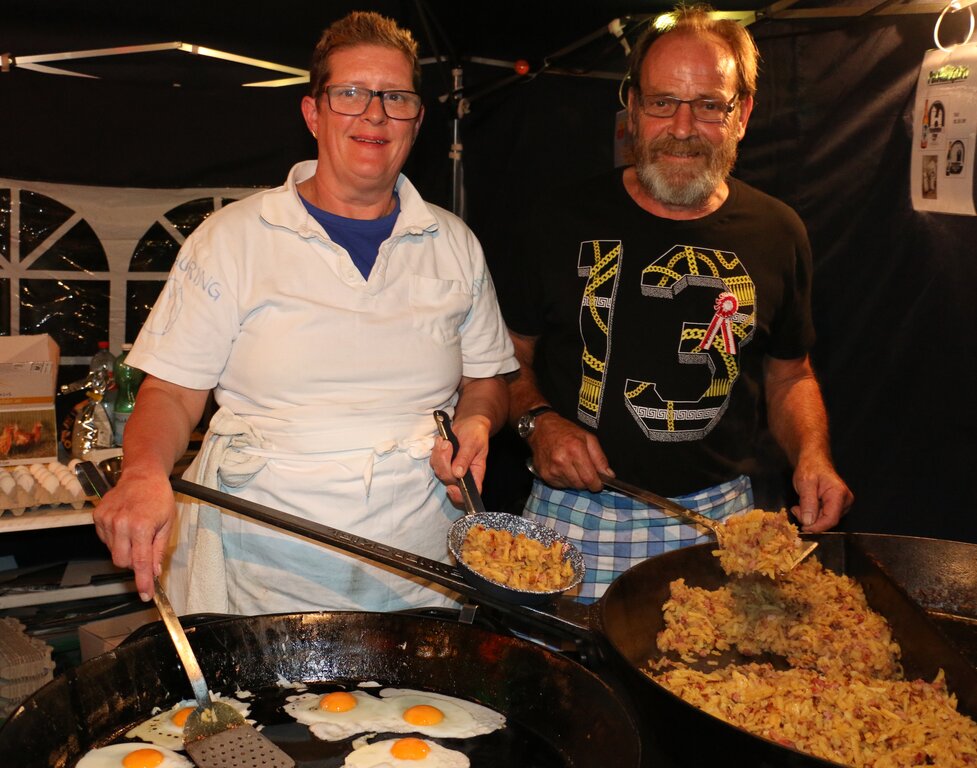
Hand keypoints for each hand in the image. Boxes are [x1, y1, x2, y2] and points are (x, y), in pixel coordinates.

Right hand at [92, 468, 176, 601]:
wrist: (142, 475)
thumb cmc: (158, 496)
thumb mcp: (167, 523)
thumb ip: (158, 550)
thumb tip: (154, 571)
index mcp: (141, 526)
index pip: (140, 563)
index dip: (143, 582)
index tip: (146, 595)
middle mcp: (121, 524)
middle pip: (122, 562)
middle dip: (134, 563)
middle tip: (144, 551)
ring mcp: (107, 520)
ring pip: (113, 552)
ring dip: (125, 549)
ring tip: (136, 531)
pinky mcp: (98, 517)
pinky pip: (105, 540)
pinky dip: (116, 539)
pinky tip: (125, 526)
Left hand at [430, 414, 490, 507]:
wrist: (468, 424)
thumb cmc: (475, 434)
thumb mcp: (473, 443)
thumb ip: (465, 458)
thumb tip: (458, 473)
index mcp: (476, 474)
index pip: (470, 493)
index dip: (459, 496)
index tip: (451, 488)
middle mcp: (463, 476)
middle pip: (449, 481)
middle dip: (445, 464)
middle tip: (448, 445)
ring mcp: (451, 470)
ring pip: (439, 472)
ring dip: (439, 455)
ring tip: (446, 441)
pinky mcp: (442, 463)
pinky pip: (434, 463)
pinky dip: (435, 451)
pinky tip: (442, 441)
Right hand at [528, 412, 610, 491]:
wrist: (541, 428)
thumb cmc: (566, 431)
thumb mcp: (588, 438)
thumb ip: (600, 457)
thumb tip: (609, 475)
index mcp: (575, 450)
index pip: (590, 479)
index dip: (597, 484)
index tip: (598, 482)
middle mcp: (562, 461)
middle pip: (581, 485)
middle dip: (586, 481)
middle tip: (584, 470)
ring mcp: (552, 469)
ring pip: (571, 486)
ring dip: (575, 480)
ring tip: (571, 466)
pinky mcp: (544, 475)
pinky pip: (560, 485)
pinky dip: (565, 480)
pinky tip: (562, 468)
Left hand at [790, 454, 853, 531]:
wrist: (813, 461)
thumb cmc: (810, 467)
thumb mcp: (805, 483)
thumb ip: (808, 503)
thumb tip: (809, 522)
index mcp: (839, 494)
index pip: (831, 519)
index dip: (816, 527)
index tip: (803, 527)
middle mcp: (845, 501)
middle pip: (827, 521)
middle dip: (810, 519)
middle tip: (796, 509)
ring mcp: (842, 504)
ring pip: (824, 520)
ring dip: (810, 516)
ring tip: (800, 505)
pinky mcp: (836, 506)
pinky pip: (824, 517)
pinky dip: (812, 514)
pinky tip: (805, 506)